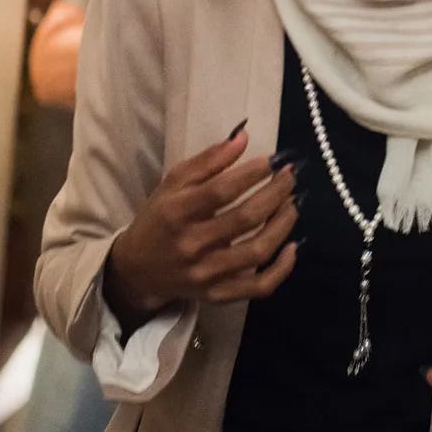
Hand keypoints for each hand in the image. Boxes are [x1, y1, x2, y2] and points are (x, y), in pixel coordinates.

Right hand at [104, 125, 300, 328]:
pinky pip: (258, 287)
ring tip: (293, 204)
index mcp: (177, 213)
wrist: (137, 271)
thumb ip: (208, 160)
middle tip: (290, 177)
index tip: (275, 160)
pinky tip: (294, 247)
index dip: (252, 173)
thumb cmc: (159, 218)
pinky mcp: (217, 295)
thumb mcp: (173, 184)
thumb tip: (243, 136)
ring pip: (257, 251)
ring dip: (283, 224)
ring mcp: (206, 274)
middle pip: (245, 219)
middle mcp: (192, 245)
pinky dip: (281, 269)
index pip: (221, 191)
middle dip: (276, 193)